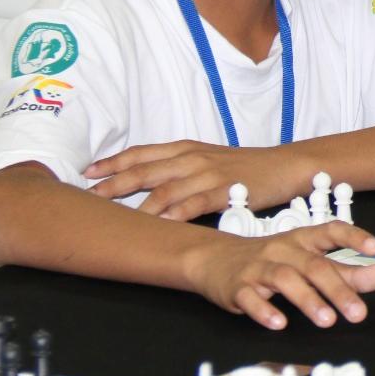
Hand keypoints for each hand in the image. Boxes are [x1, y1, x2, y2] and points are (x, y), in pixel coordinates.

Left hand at [86, 141, 295, 221]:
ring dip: (136, 206)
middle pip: (143, 171)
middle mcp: (192, 158)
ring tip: (116, 220)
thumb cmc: (248, 166)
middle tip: (89, 197)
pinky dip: (172, 216)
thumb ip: (181, 169)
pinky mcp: (224, 191)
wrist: (286, 165)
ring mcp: (208, 174)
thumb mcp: (210, 160)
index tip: (88, 172)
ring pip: (163, 190)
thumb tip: (152, 184)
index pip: (141, 153)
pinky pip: (191, 205)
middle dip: (113, 185)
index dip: (113, 162)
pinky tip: (157, 226)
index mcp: (186, 149)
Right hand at [186, 222, 374, 328]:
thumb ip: (346, 271)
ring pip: (285, 279)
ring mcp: (259, 267)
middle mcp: (283, 249)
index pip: (331, 231)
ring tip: (327, 320)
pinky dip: (264, 310)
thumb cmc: (271, 261)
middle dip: (338, 289)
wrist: (214, 259)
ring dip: (307, 300)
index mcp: (303, 239)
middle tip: (358, 312)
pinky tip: (278, 323)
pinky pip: (250, 298)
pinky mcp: (237, 287)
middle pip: (313, 265)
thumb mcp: (308, 260)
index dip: (354, 237)